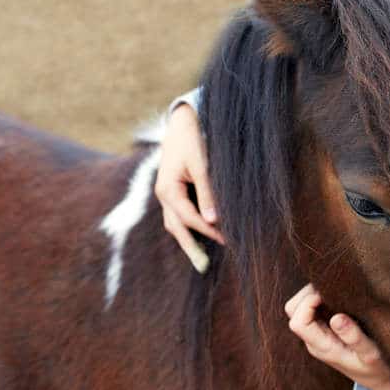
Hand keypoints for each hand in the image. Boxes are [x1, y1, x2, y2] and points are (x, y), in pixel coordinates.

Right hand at [154, 103, 224, 271]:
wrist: (182, 122)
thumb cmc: (193, 140)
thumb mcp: (202, 164)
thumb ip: (208, 192)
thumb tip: (213, 221)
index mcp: (167, 190)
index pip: (189, 219)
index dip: (208, 232)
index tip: (227, 240)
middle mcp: (163, 195)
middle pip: (176, 228)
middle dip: (190, 247)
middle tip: (204, 267)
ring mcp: (165, 194)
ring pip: (175, 223)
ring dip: (188, 240)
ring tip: (202, 258)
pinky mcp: (172, 191)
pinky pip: (178, 215)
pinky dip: (189, 227)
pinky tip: (202, 234)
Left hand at [285, 284, 389, 389]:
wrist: (378, 379)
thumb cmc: (376, 368)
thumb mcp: (371, 354)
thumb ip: (354, 337)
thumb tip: (337, 318)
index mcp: (322, 347)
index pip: (298, 323)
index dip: (308, 303)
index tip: (330, 294)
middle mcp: (314, 340)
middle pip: (292, 311)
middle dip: (307, 294)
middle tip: (331, 287)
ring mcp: (317, 335)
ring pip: (298, 308)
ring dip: (312, 294)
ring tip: (335, 290)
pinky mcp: (324, 330)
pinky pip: (311, 309)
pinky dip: (319, 297)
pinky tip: (338, 295)